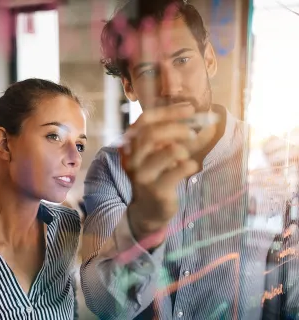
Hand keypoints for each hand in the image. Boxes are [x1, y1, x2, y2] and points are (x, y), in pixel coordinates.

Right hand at [120, 104, 199, 245]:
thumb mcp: (163, 152)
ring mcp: (142, 175)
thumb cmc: (158, 175)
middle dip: (177, 128)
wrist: (149, 209)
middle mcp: (132, 158)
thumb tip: (207, 119)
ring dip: (183, 148)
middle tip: (193, 132)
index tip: (189, 109)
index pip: (144, 120)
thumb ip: (179, 136)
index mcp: (131, 145)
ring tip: (186, 155)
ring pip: (168, 151)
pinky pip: (178, 170)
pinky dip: (189, 165)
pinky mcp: (156, 189)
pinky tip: (189, 167)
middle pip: (153, 133)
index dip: (168, 112)